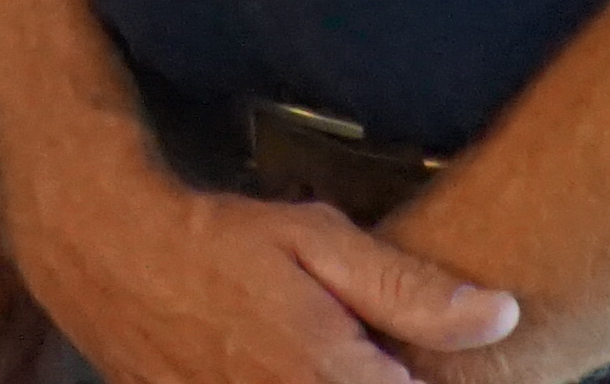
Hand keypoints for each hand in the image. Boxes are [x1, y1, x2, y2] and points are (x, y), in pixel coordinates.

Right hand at [10, 141, 515, 383]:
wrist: (108, 256)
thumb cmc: (218, 241)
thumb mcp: (317, 240)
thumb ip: (411, 288)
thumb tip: (502, 316)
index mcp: (329, 380)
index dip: (438, 379)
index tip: (423, 361)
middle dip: (389, 374)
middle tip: (374, 350)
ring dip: (344, 379)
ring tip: (333, 352)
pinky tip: (287, 359)